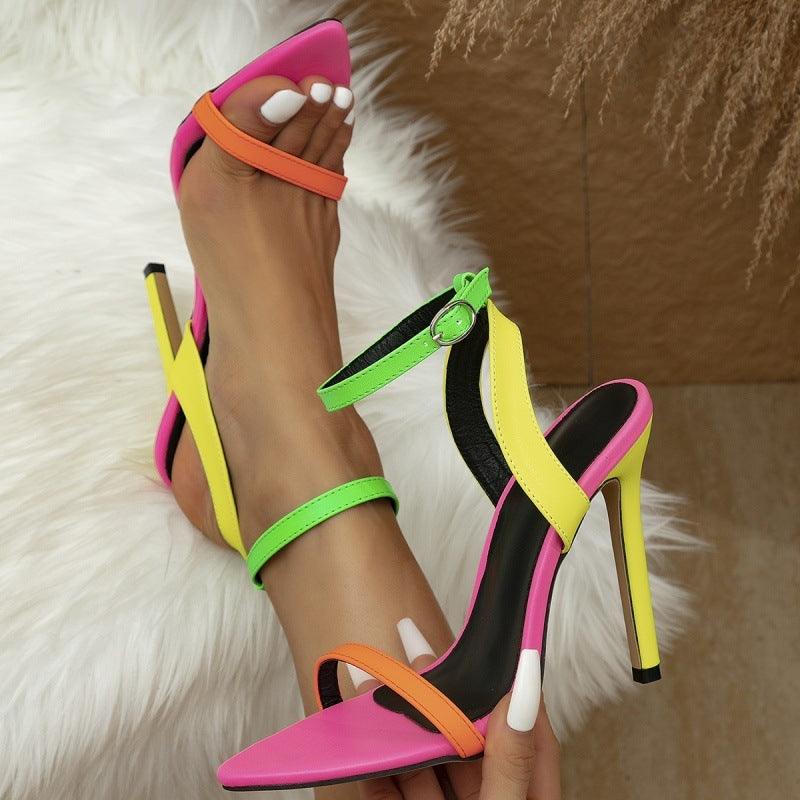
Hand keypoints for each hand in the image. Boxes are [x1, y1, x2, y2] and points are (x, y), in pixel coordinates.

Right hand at [353, 618, 560, 798]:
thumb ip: (511, 759)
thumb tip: (523, 685)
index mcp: (527, 793)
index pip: (523, 726)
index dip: (503, 680)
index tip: (482, 642)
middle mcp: (491, 799)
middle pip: (464, 739)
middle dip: (433, 697)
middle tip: (411, 651)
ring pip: (424, 765)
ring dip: (396, 728)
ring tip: (370, 687)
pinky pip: (392, 796)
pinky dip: (375, 772)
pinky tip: (361, 744)